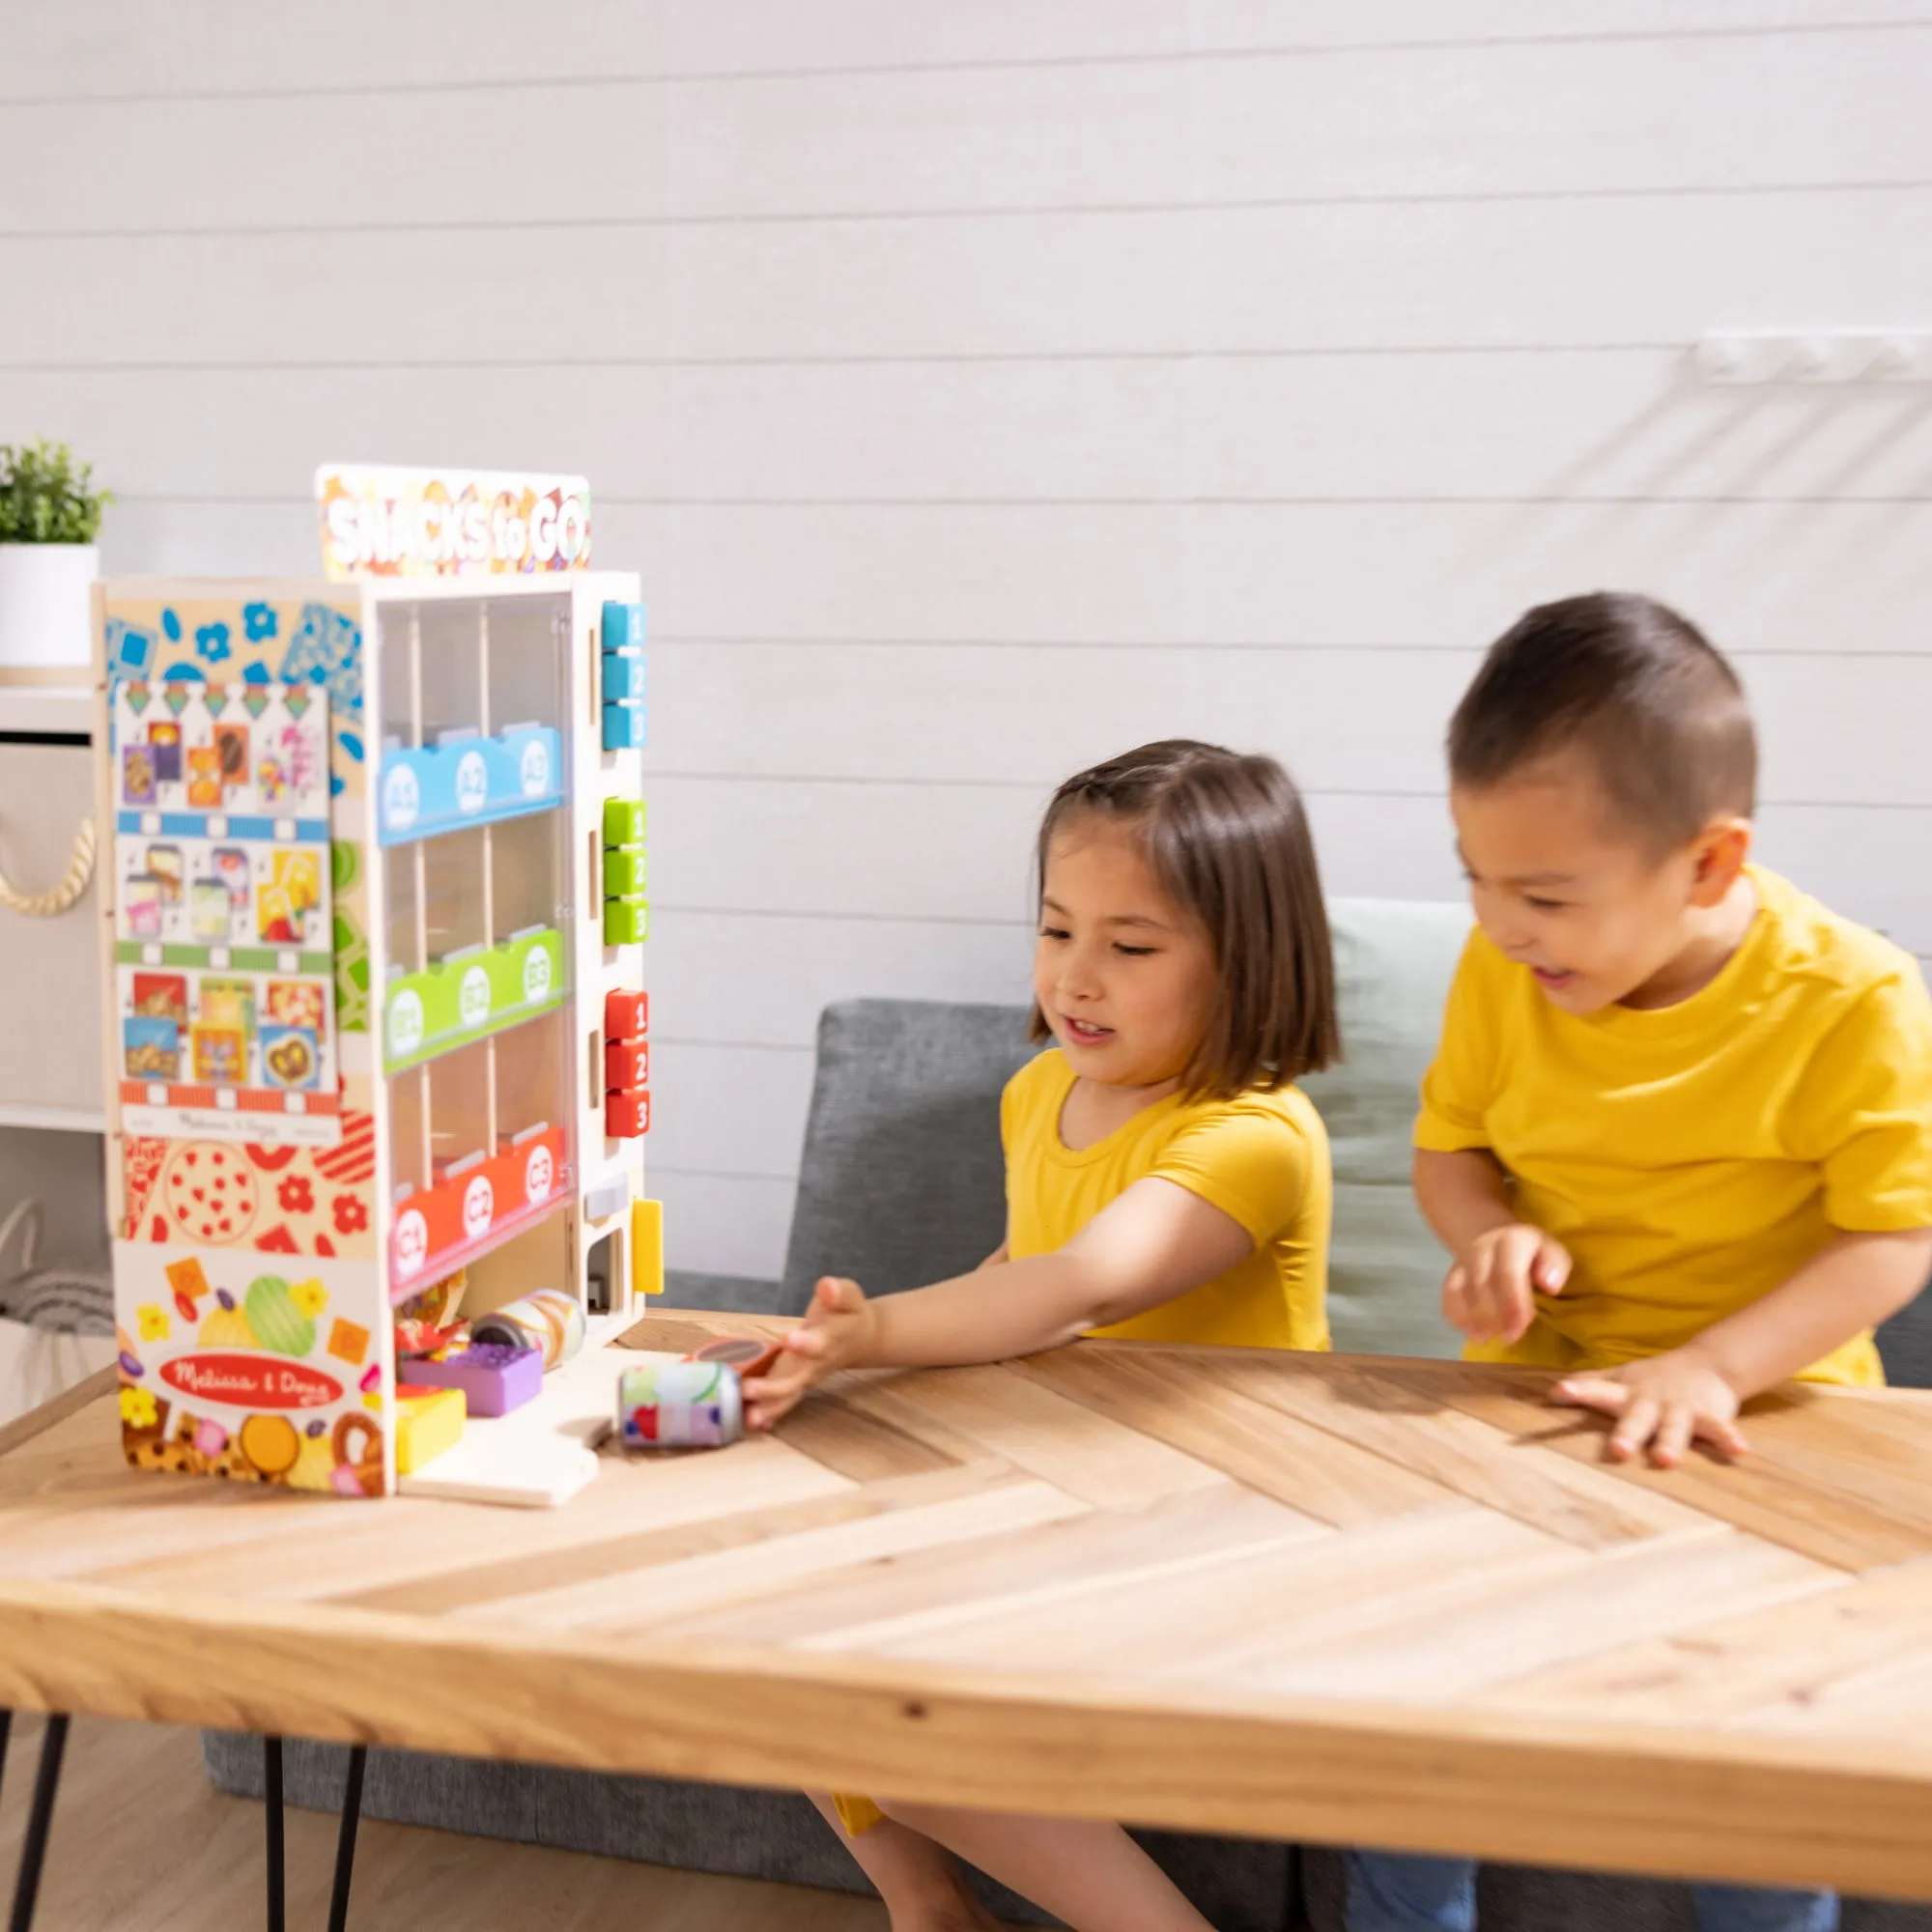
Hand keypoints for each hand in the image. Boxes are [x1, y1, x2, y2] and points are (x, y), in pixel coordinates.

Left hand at [741, 1276, 877, 1430]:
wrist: (862, 1338)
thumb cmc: (848, 1313)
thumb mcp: (849, 1296)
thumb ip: (838, 1292)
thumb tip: (827, 1286)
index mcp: (829, 1339)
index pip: (817, 1343)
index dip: (804, 1343)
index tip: (788, 1338)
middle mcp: (816, 1363)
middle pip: (796, 1380)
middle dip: (772, 1387)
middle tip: (747, 1388)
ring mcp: (806, 1377)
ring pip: (788, 1396)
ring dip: (767, 1406)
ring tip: (748, 1416)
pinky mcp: (797, 1383)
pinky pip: (784, 1401)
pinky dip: (770, 1413)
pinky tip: (751, 1422)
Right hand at [1442, 1224, 1570, 1344]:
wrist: (1495, 1236)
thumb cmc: (1530, 1252)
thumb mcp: (1551, 1250)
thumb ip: (1556, 1265)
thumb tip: (1549, 1285)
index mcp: (1511, 1241)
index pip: (1508, 1274)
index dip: (1513, 1305)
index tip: (1520, 1329)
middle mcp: (1482, 1248)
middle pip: (1481, 1285)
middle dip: (1494, 1317)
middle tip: (1508, 1338)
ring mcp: (1463, 1260)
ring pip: (1461, 1292)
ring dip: (1474, 1320)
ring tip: (1488, 1338)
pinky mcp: (1451, 1274)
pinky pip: (1447, 1296)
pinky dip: (1457, 1317)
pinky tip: (1472, 1330)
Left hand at [1552, 1349, 1748, 1467]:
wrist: (1707, 1363)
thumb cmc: (1653, 1378)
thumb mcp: (1621, 1377)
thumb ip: (1590, 1384)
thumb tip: (1549, 1390)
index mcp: (1627, 1392)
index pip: (1598, 1390)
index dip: (1579, 1391)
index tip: (1559, 1393)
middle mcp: (1651, 1400)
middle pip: (1636, 1417)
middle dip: (1626, 1433)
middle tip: (1616, 1451)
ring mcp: (1681, 1407)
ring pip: (1675, 1427)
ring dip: (1671, 1442)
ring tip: (1666, 1461)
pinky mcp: (1710, 1414)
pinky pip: (1719, 1428)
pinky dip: (1728, 1438)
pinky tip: (1740, 1450)